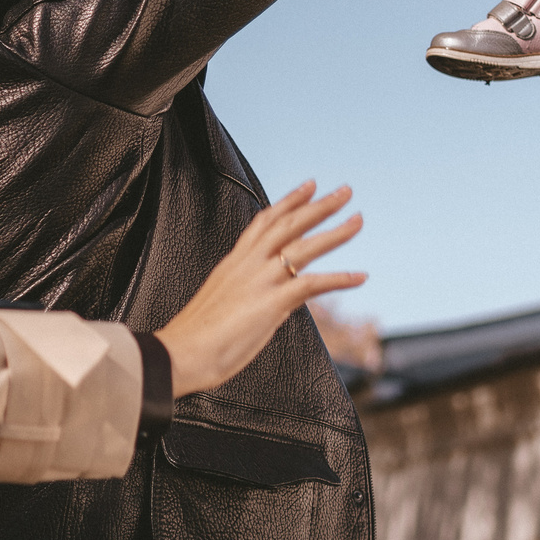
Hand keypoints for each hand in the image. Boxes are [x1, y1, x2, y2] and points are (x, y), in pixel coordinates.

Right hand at [155, 181, 365, 396]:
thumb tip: (269, 298)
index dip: (289, 202)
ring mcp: (261, 280)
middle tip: (344, 191)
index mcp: (235, 261)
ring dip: (335, 232)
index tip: (308, 186)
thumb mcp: (221, 300)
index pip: (265, 221)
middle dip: (319, 205)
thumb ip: (245, 291)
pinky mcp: (272, 302)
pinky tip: (359, 276)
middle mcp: (249, 263)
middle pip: (289, 224)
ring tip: (358, 220)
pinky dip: (339, 279)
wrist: (181, 352)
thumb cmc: (195, 336)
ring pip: (305, 246)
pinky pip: (313, 284)